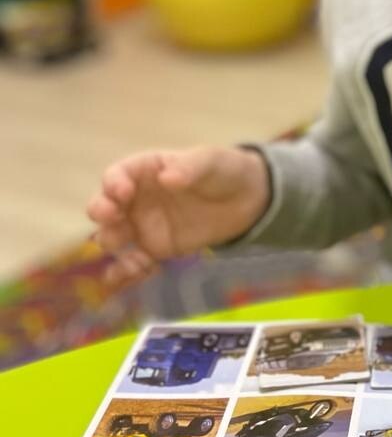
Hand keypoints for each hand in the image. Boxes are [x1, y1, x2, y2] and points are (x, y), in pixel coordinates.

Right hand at [87, 146, 270, 286]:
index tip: (123, 192)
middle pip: (103, 207)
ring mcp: (142, 226)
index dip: (113, 184)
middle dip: (101, 213)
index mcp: (144, 170)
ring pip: (112, 237)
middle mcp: (135, 199)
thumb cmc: (223, 171)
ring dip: (113, 246)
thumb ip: (189, 167)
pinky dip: (126, 271)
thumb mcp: (210, 161)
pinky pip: (132, 262)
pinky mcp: (155, 250)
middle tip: (112, 219)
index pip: (116, 176)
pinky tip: (134, 275)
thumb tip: (167, 178)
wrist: (246, 201)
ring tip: (132, 255)